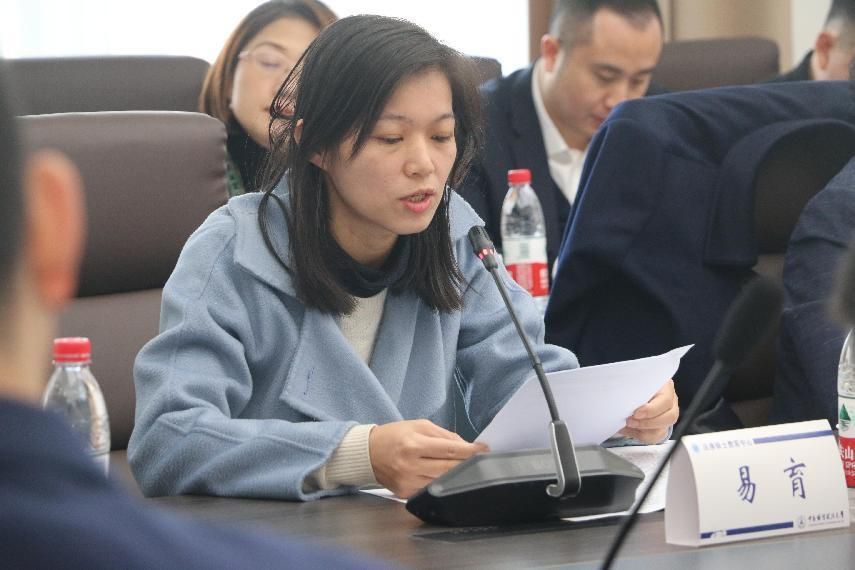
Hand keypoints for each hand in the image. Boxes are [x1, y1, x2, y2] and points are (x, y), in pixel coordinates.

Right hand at [369, 419, 487, 498]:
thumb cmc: (394, 435)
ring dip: (456, 474)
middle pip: (449, 468)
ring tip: (466, 467)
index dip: (470, 451)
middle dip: (467, 464)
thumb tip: (466, 446)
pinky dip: (441, 483)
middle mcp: (410, 466)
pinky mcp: (405, 493)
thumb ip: (443, 435)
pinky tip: (448, 478)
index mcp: (414, 445)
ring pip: (442, 481)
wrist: (367, 453)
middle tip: (480, 460)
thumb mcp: (418, 425)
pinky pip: (430, 489)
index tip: (484, 449)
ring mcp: (408, 482)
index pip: (449, 450)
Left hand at [619, 379, 678, 443]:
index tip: (636, 413)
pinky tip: (627, 429)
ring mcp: (668, 416)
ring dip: (642, 431)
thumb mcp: (636, 383)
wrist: (635, 391)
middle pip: (669, 417)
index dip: (651, 410)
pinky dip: (639, 435)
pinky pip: (655, 437)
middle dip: (647, 423)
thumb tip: (623, 399)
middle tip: (629, 421)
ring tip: (626, 425)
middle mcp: (671, 402)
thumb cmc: (636, 385)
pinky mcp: (662, 427)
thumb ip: (633, 389)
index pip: (666, 400)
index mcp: (666, 388)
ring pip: (662, 430)